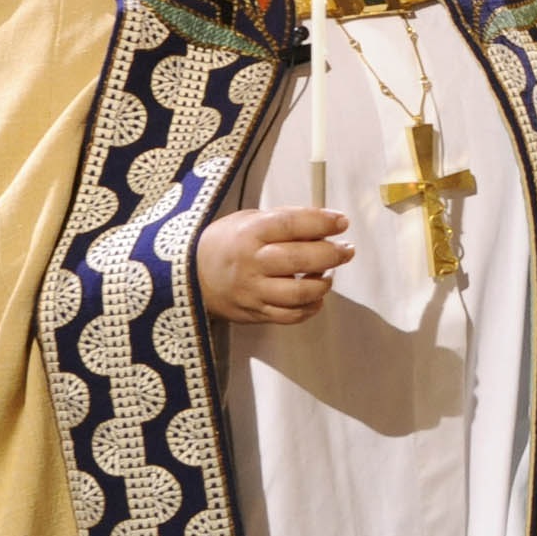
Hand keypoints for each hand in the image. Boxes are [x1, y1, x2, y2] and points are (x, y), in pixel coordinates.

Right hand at [199, 206, 352, 323]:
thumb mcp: (248, 220)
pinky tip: (315, 295)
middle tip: (346, 250)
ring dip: (323, 283)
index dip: (322, 222)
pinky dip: (310, 307)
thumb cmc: (227, 243)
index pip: (292, 224)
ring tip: (328, 274)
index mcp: (249, 232)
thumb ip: (285, 220)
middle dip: (332, 254)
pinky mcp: (254, 313)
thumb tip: (325, 221)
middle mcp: (250, 263)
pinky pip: (290, 316)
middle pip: (300, 259)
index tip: (342, 222)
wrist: (190, 276)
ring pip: (299, 292)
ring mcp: (252, 291)